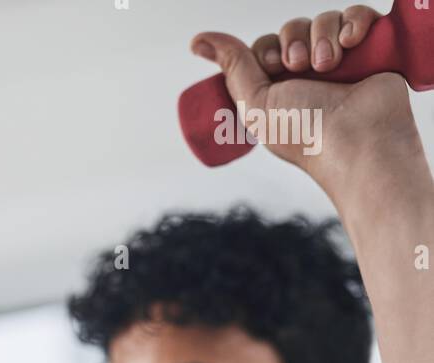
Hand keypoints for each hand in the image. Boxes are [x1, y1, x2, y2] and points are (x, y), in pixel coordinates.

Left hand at [191, 8, 419, 200]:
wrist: (357, 139)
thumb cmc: (305, 133)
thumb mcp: (255, 104)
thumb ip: (232, 69)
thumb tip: (198, 40)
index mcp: (282, 89)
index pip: (267, 46)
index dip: (267, 50)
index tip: (272, 67)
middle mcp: (312, 74)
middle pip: (293, 28)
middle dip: (293, 41)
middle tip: (300, 67)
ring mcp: (344, 60)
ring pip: (325, 19)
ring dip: (322, 35)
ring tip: (328, 65)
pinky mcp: (372, 49)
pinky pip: (358, 15)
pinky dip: (354, 22)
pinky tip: (352, 43)